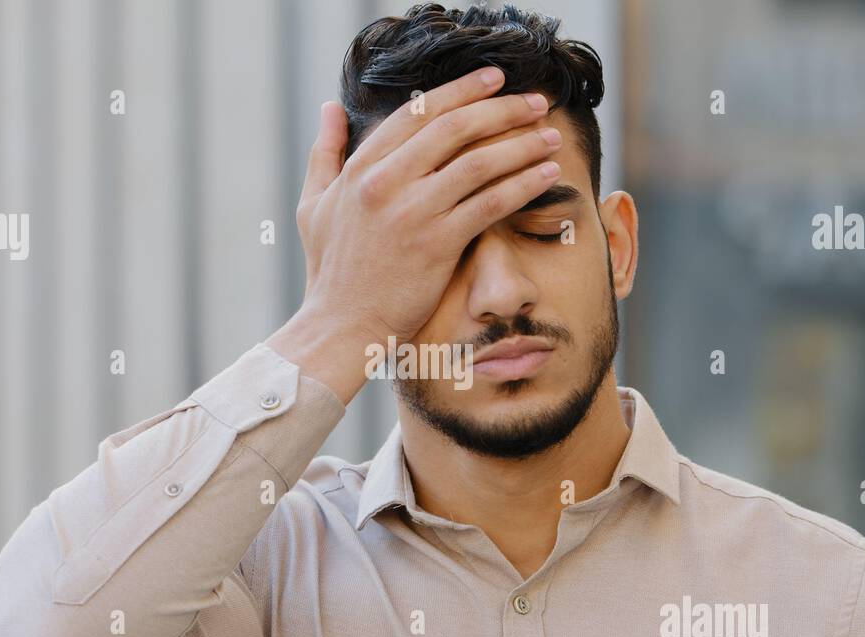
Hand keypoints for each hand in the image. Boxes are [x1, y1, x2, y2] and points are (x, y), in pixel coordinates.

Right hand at [295, 66, 562, 344]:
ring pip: (478, 162)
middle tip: (536, 102)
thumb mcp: (314, 205)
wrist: (339, 328)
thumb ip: (324, 153)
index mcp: (360, 168)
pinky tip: (547, 175)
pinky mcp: (437, 244)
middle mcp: (385, 183)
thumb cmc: (330, 273)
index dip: (461, 90)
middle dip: (502, 109)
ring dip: (521, 144)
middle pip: (454, 127)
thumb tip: (330, 108)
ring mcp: (412, 213)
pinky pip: (490, 203)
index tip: (494, 79)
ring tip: (550, 138)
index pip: (417, 112)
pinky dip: (523, 184)